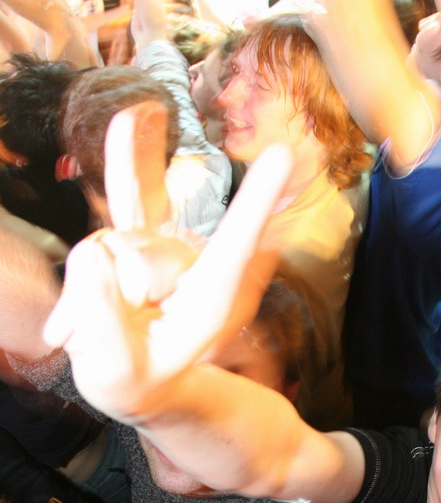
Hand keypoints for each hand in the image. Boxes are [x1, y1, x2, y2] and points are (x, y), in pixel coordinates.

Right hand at [43, 102, 294, 420]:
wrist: (139, 379)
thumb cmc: (136, 382)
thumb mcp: (115, 373)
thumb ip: (100, 320)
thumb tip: (95, 254)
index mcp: (208, 300)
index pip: (234, 244)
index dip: (256, 202)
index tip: (284, 155)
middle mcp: (195, 265)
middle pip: (139, 254)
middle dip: (116, 295)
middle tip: (127, 332)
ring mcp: (168, 247)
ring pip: (113, 242)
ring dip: (93, 290)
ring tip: (107, 321)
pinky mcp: (142, 234)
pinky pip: (134, 183)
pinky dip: (130, 157)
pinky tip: (135, 119)